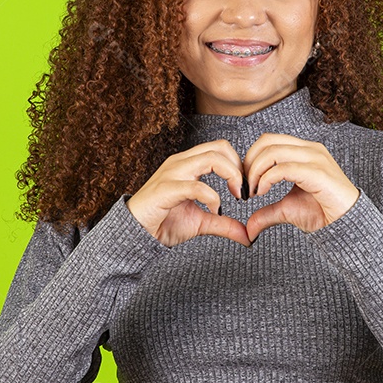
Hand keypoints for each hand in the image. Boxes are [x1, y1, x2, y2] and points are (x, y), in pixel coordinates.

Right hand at [125, 140, 250, 247]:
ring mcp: (172, 173)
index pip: (220, 148)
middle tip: (244, 191)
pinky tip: (215, 210)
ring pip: (210, 158)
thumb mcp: (201, 223)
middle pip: (219, 147)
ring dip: (231, 175)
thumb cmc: (163, 222)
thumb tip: (247, 235)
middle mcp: (180, 163)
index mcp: (188, 164)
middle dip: (239, 168)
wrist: (134, 233)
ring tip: (235, 196)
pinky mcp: (166, 189)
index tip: (245, 188)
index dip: (239, 165)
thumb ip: (223, 224)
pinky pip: (196, 186)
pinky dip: (213, 198)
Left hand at [242, 133, 359, 242]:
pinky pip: (284, 168)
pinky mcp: (318, 173)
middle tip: (245, 186)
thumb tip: (248, 228)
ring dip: (255, 171)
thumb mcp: (287, 210)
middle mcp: (310, 149)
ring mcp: (316, 158)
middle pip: (267, 141)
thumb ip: (267, 213)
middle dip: (249, 163)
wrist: (347, 225)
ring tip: (253, 191)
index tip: (244, 182)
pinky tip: (261, 192)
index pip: (268, 140)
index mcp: (304, 151)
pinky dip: (266, 179)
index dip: (250, 158)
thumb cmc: (322, 213)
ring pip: (273, 152)